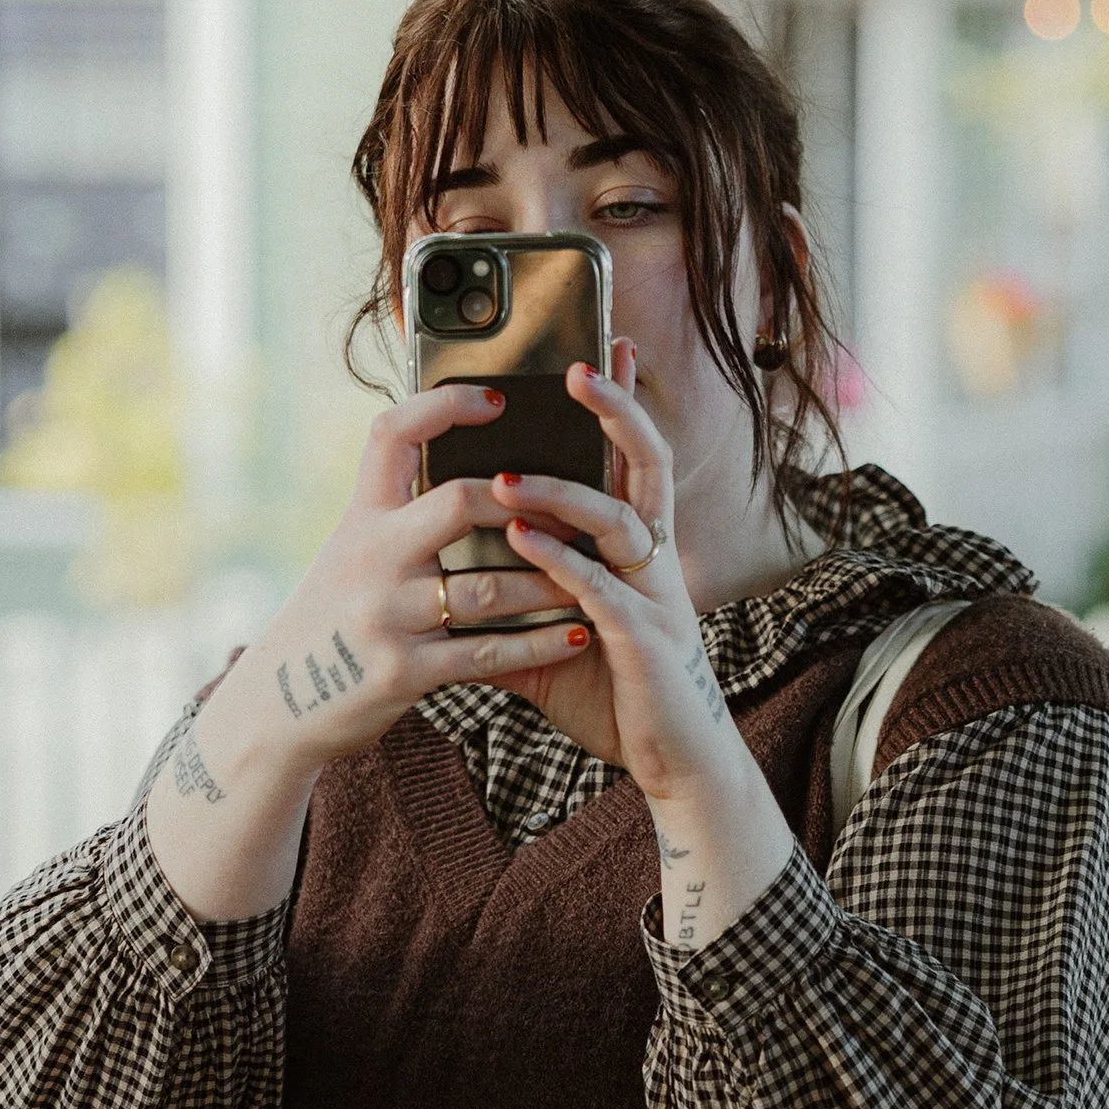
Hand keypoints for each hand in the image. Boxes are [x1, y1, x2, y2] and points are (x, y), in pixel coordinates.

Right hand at [145, 382, 590, 914]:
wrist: (277, 705)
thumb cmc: (330, 621)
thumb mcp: (349, 554)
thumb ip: (398, 518)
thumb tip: (468, 478)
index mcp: (360, 518)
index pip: (392, 434)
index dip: (443, 407)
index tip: (495, 399)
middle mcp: (371, 557)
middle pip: (457, 502)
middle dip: (523, 502)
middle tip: (574, 505)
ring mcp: (386, 616)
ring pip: (487, 587)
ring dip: (550, 581)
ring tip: (596, 575)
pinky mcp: (402, 672)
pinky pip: (487, 653)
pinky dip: (538, 644)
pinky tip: (577, 635)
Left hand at [488, 356, 798, 947]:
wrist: (670, 761)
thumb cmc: (614, 692)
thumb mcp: (549, 638)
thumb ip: (505, 601)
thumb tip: (439, 585)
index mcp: (637, 550)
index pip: (632, 459)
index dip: (621, 403)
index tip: (603, 347)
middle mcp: (654, 561)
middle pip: (648, 466)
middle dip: (616, 412)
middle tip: (579, 365)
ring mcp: (654, 598)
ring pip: (621, 524)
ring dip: (564, 494)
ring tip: (505, 477)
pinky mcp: (644, 642)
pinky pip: (603, 590)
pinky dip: (563, 562)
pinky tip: (522, 540)